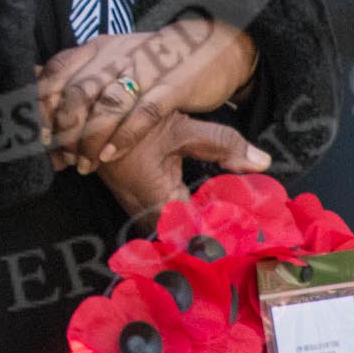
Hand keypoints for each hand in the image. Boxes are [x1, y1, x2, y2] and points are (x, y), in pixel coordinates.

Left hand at [39, 17, 261, 173]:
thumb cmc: (155, 62)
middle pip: (78, 91)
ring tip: (83, 163)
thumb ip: (85, 79)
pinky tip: (110, 155)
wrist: (213, 44)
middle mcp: (118, 53)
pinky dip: (124, 135)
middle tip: (61, 157)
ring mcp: (147, 67)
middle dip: (64, 130)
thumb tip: (47, 112)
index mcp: (99, 47)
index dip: (42, 105)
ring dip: (90, 138)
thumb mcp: (116, 61)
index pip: (58, 71)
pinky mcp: (175, 84)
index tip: (34, 135)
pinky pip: (145, 111)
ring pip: (107, 104)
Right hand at [94, 112, 267, 224]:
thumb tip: (264, 162)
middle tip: (245, 232)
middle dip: (213, 237)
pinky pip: (161, 220)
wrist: (89, 112)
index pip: (199, 235)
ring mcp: (135, 210)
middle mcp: (144, 213)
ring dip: (196, 229)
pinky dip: (181, 218)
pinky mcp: (133, 202)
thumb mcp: (182, 127)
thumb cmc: (134, 119)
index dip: (223, 237)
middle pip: (185, 239)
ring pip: (172, 231)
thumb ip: (223, 144)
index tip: (249, 236)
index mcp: (158, 198)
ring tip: (229, 225)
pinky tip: (203, 210)